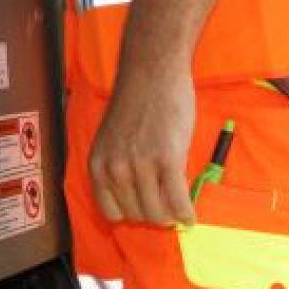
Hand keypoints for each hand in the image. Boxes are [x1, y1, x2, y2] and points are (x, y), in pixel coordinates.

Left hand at [88, 64, 195, 225]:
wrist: (152, 72)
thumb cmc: (136, 102)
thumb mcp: (113, 140)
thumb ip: (120, 167)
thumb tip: (138, 198)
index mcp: (98, 165)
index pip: (111, 212)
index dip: (131, 214)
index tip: (144, 208)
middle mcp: (115, 169)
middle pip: (137, 215)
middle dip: (154, 214)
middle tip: (168, 206)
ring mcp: (141, 165)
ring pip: (158, 213)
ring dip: (171, 216)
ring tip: (179, 209)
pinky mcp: (168, 159)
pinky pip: (178, 202)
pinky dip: (186, 213)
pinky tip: (190, 214)